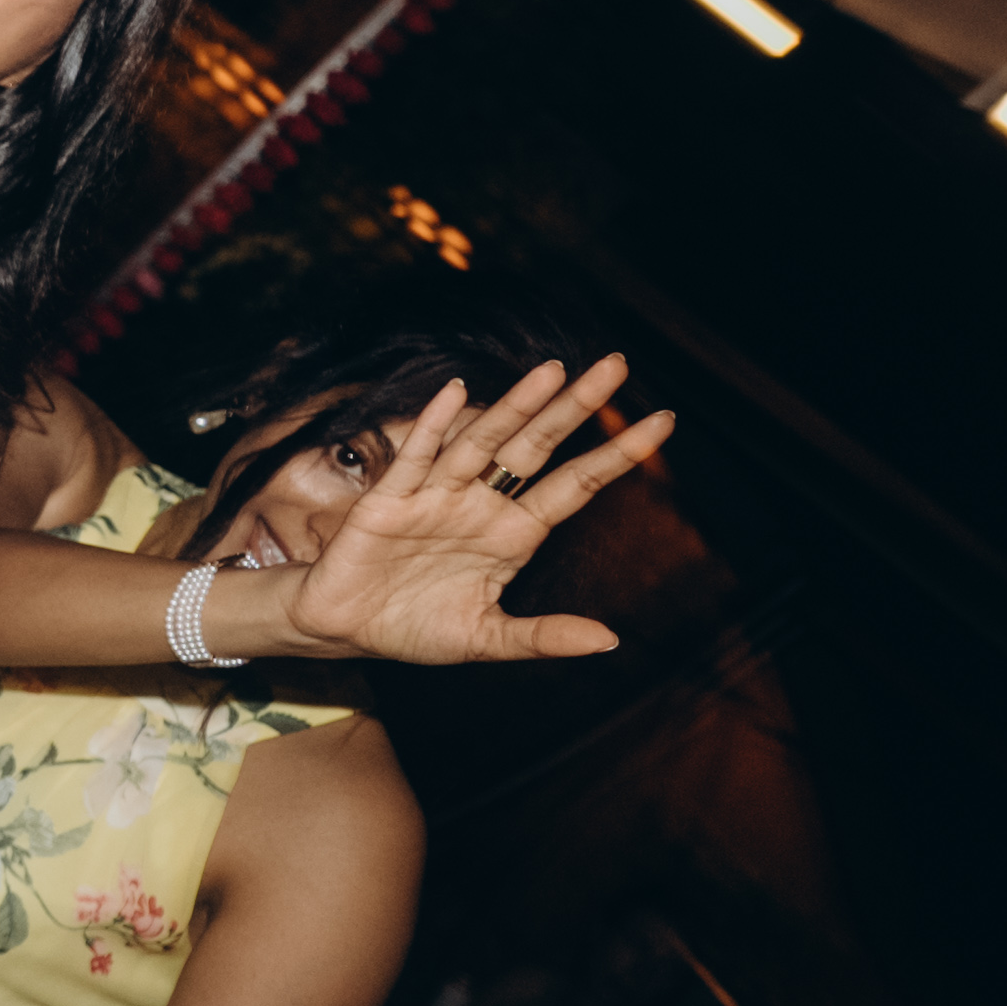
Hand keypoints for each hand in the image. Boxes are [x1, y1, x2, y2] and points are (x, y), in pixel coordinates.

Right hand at [271, 357, 670, 664]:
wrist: (344, 630)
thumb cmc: (414, 630)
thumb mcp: (487, 640)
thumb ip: (544, 637)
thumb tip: (610, 639)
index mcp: (513, 535)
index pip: (575, 485)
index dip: (616, 454)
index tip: (662, 421)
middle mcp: (482, 505)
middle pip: (537, 447)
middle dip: (575, 407)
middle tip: (615, 365)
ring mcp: (437, 496)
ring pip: (483, 442)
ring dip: (516, 406)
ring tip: (552, 370)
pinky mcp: (391, 499)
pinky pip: (417, 457)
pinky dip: (435, 425)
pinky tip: (458, 393)